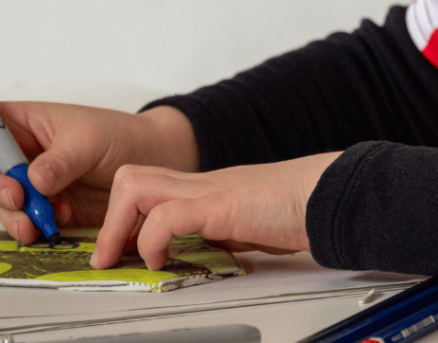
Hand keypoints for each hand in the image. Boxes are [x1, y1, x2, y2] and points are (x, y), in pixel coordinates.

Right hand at [0, 101, 199, 243]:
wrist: (149, 163)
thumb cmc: (118, 136)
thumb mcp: (90, 139)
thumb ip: (61, 159)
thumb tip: (33, 179)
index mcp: (23, 121)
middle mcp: (18, 153)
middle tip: (19, 196)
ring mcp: (27, 184)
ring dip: (14, 215)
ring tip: (43, 217)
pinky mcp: (41, 210)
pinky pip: (21, 224)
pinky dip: (33, 228)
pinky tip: (57, 222)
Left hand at [90, 152, 341, 270]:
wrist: (329, 193)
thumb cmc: (301, 208)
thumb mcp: (249, 224)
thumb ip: (223, 234)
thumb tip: (203, 255)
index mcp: (207, 189)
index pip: (149, 187)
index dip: (123, 218)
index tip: (114, 250)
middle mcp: (201, 184)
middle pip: (131, 176)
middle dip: (109, 220)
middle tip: (107, 255)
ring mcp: (209, 190)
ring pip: (135, 186)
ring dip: (119, 227)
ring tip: (122, 258)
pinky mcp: (219, 204)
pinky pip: (165, 216)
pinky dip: (152, 242)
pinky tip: (162, 261)